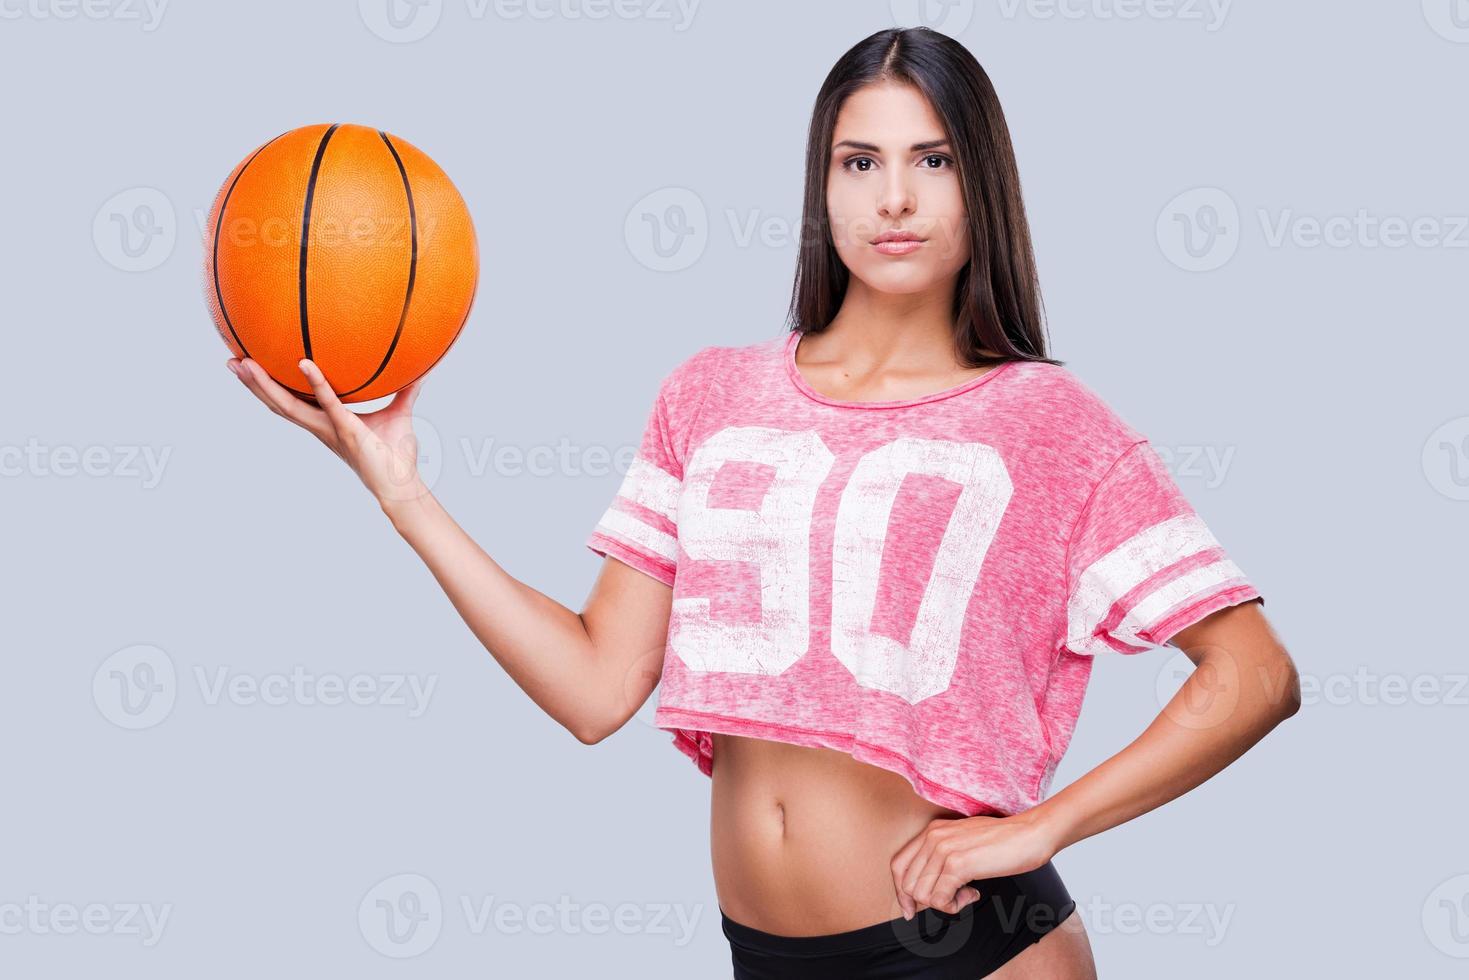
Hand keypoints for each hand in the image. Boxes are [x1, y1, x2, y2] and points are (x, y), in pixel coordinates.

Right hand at [227, 356, 429, 508]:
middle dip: (254, 384)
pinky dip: (317, 384)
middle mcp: (321, 427)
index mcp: (326, 422)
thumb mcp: (399, 414)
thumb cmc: (397, 456)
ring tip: (246, 363)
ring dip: (266, 385)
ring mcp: (330, 430)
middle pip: (278, 403)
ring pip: (289, 405)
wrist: (402, 485)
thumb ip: (405, 390)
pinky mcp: (346, 431)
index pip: (292, 400)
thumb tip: (419, 368)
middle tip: (232, 361)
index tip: (252, 365)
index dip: (271, 385)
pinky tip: (304, 363)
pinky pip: (329, 404)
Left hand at [890, 811, 1057, 918]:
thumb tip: (931, 886)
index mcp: (931, 831)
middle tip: (952, 899)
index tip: (911, 910)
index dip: (901, 892)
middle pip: (907, 884)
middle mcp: (932, 837)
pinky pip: (940, 900)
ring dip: (943, 904)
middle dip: (926, 901)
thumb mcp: (964, 841)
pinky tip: (973, 894)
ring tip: (966, 894)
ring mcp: (943, 850)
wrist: (1030, 833)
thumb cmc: (1003, 840)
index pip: (898, 865)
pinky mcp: (958, 865)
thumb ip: (943, 856)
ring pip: (922, 895)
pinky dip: (954, 906)